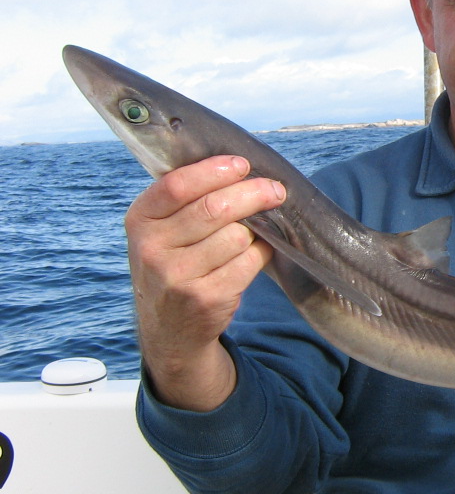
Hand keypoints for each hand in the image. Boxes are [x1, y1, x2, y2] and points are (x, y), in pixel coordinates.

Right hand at [125, 155, 284, 410]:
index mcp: (140, 221)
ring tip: (254, 232)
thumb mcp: (160, 232)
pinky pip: (249, 262)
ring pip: (237, 236)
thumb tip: (240, 168)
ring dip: (255, 230)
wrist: (169, 329)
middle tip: (275, 190)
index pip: (178, 185)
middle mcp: (152, 249)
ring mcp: (178, 277)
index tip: (243, 165)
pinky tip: (256, 252)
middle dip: (253, 194)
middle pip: (215, 209)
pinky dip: (261, 253)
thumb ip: (185, 200)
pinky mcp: (206, 298)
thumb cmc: (173, 265)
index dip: (215, 171)